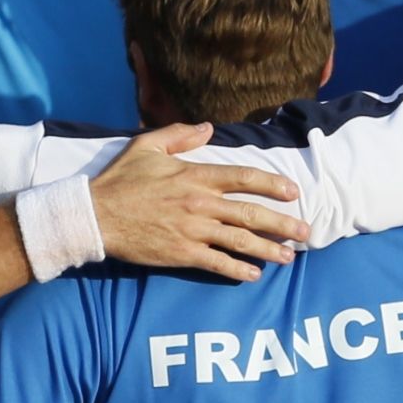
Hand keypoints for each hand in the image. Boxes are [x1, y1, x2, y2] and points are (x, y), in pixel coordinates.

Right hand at [90, 123, 305, 282]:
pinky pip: (217, 264)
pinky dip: (238, 270)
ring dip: (269, 250)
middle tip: (306, 232)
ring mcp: (192, 230)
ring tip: (290, 257)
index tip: (293, 192)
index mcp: (195, 175)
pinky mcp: (181, 253)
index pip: (245, 178)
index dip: (273, 185)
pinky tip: (254, 275)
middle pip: (251, 213)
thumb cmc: (121, 180)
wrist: (95, 216)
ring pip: (241, 241)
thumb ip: (179, 135)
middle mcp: (200, 203)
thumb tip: (208, 128)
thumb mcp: (147, 146)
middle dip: (283, 223)